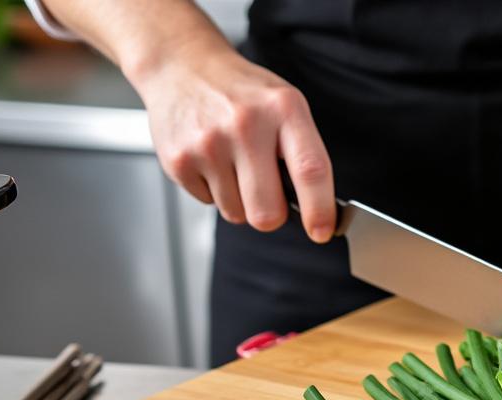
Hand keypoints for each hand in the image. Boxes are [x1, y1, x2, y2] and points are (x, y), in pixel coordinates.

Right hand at [133, 47, 335, 241]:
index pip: (311, 170)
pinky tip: (212, 159)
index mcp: (283, 110)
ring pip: (236, 214)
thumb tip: (316, 210)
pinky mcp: (179, 160)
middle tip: (268, 194)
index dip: (320, 209)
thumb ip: (303, 153)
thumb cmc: (242, 93)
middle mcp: (246, 125)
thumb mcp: (285, 106)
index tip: (322, 230)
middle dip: (271, 215)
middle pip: (267, 212)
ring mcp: (209, 144)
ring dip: (240, 200)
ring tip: (233, 163)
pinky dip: (214, 190)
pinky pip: (208, 203)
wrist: (182, 66)